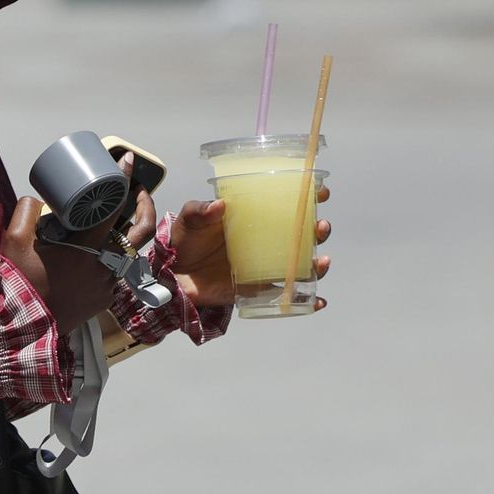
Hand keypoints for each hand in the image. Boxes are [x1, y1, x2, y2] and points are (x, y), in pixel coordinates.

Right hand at [0, 186, 158, 335]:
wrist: (26, 329)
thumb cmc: (21, 285)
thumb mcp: (14, 243)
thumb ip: (26, 213)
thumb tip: (38, 200)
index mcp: (87, 246)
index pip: (114, 206)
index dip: (123, 179)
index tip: (128, 160)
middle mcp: (105, 264)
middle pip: (141, 230)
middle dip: (145, 206)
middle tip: (137, 191)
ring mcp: (108, 284)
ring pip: (127, 253)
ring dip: (125, 234)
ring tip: (113, 221)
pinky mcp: (106, 299)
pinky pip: (115, 273)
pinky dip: (110, 259)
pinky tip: (96, 253)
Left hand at [171, 185, 331, 308]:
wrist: (171, 275)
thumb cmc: (184, 241)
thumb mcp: (189, 219)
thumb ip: (200, 211)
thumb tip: (219, 206)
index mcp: (251, 219)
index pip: (284, 205)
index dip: (305, 197)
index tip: (320, 192)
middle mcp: (263, 241)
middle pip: (300, 234)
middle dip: (317, 230)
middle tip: (320, 227)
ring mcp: (262, 266)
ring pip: (299, 264)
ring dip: (317, 264)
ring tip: (322, 261)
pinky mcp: (257, 290)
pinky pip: (285, 295)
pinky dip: (305, 300)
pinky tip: (317, 302)